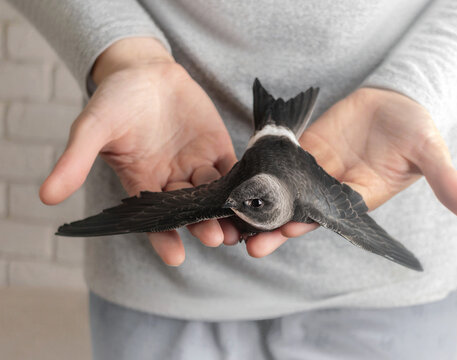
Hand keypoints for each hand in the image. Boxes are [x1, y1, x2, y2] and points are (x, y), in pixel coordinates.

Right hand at [41, 38, 238, 265]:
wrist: (146, 71)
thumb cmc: (116, 99)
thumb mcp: (93, 127)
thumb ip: (75, 161)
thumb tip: (46, 197)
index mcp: (143, 184)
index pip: (154, 220)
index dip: (163, 239)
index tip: (175, 258)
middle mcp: (172, 181)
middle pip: (190, 211)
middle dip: (202, 225)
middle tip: (215, 238)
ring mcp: (198, 167)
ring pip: (215, 196)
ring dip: (227, 210)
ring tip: (239, 225)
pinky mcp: (218, 150)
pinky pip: (233, 170)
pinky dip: (244, 181)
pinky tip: (255, 191)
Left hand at [245, 87, 456, 256]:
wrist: (394, 102)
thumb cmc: (414, 129)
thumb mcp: (429, 152)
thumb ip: (443, 179)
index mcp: (360, 196)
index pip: (331, 215)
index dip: (310, 222)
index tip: (288, 231)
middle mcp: (332, 189)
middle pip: (300, 212)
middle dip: (276, 226)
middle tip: (249, 243)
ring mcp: (314, 170)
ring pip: (283, 192)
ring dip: (260, 204)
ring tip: (232, 217)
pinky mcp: (303, 149)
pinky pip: (279, 162)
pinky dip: (260, 171)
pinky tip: (238, 179)